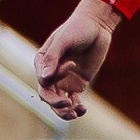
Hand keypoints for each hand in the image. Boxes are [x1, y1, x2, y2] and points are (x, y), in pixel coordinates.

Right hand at [36, 0, 120, 121]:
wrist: (97, 25)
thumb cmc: (78, 28)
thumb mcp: (64, 40)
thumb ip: (52, 58)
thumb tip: (43, 79)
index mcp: (42, 62)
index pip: (43, 80)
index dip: (54, 78)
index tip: (71, 64)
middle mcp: (51, 73)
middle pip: (48, 96)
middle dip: (55, 103)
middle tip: (67, 104)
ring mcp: (64, 80)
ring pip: (58, 102)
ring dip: (64, 111)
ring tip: (74, 114)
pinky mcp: (78, 84)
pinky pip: (73, 100)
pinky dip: (76, 107)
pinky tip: (82, 109)